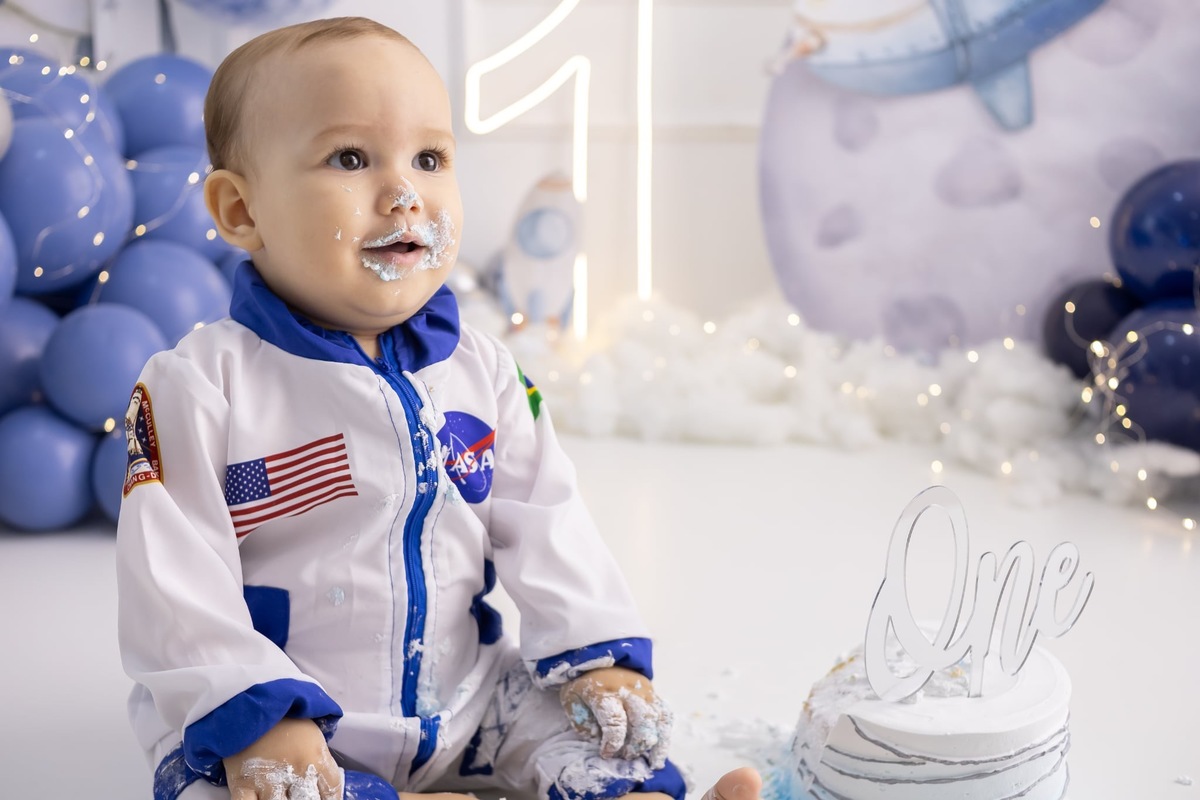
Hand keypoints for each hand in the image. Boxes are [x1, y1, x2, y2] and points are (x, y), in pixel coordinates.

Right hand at [223, 717, 343, 799]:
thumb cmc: (285, 718)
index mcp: (316, 758)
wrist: (250, 701)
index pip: (332, 790)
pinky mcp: (242, 785)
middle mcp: (295, 772)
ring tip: (282, 797)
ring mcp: (268, 780)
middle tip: (303, 796)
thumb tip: (325, 787)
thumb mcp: (312, 736)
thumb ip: (320, 761)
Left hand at [560, 666, 672, 768]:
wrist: (598, 656)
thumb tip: (601, 741)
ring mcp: (645, 691)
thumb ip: (583, 723)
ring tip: (651, 763)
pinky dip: (665, 736)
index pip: (615, 721)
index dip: (613, 743)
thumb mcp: (572, 700)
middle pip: (643, 720)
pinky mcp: (654, 693)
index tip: (606, 754)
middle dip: (636, 745)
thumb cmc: (583, 683)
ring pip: (659, 719)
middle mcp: (629, 690)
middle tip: (625, 757)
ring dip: (655, 744)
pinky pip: (666, 715)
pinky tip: (659, 755)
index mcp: (604, 692)